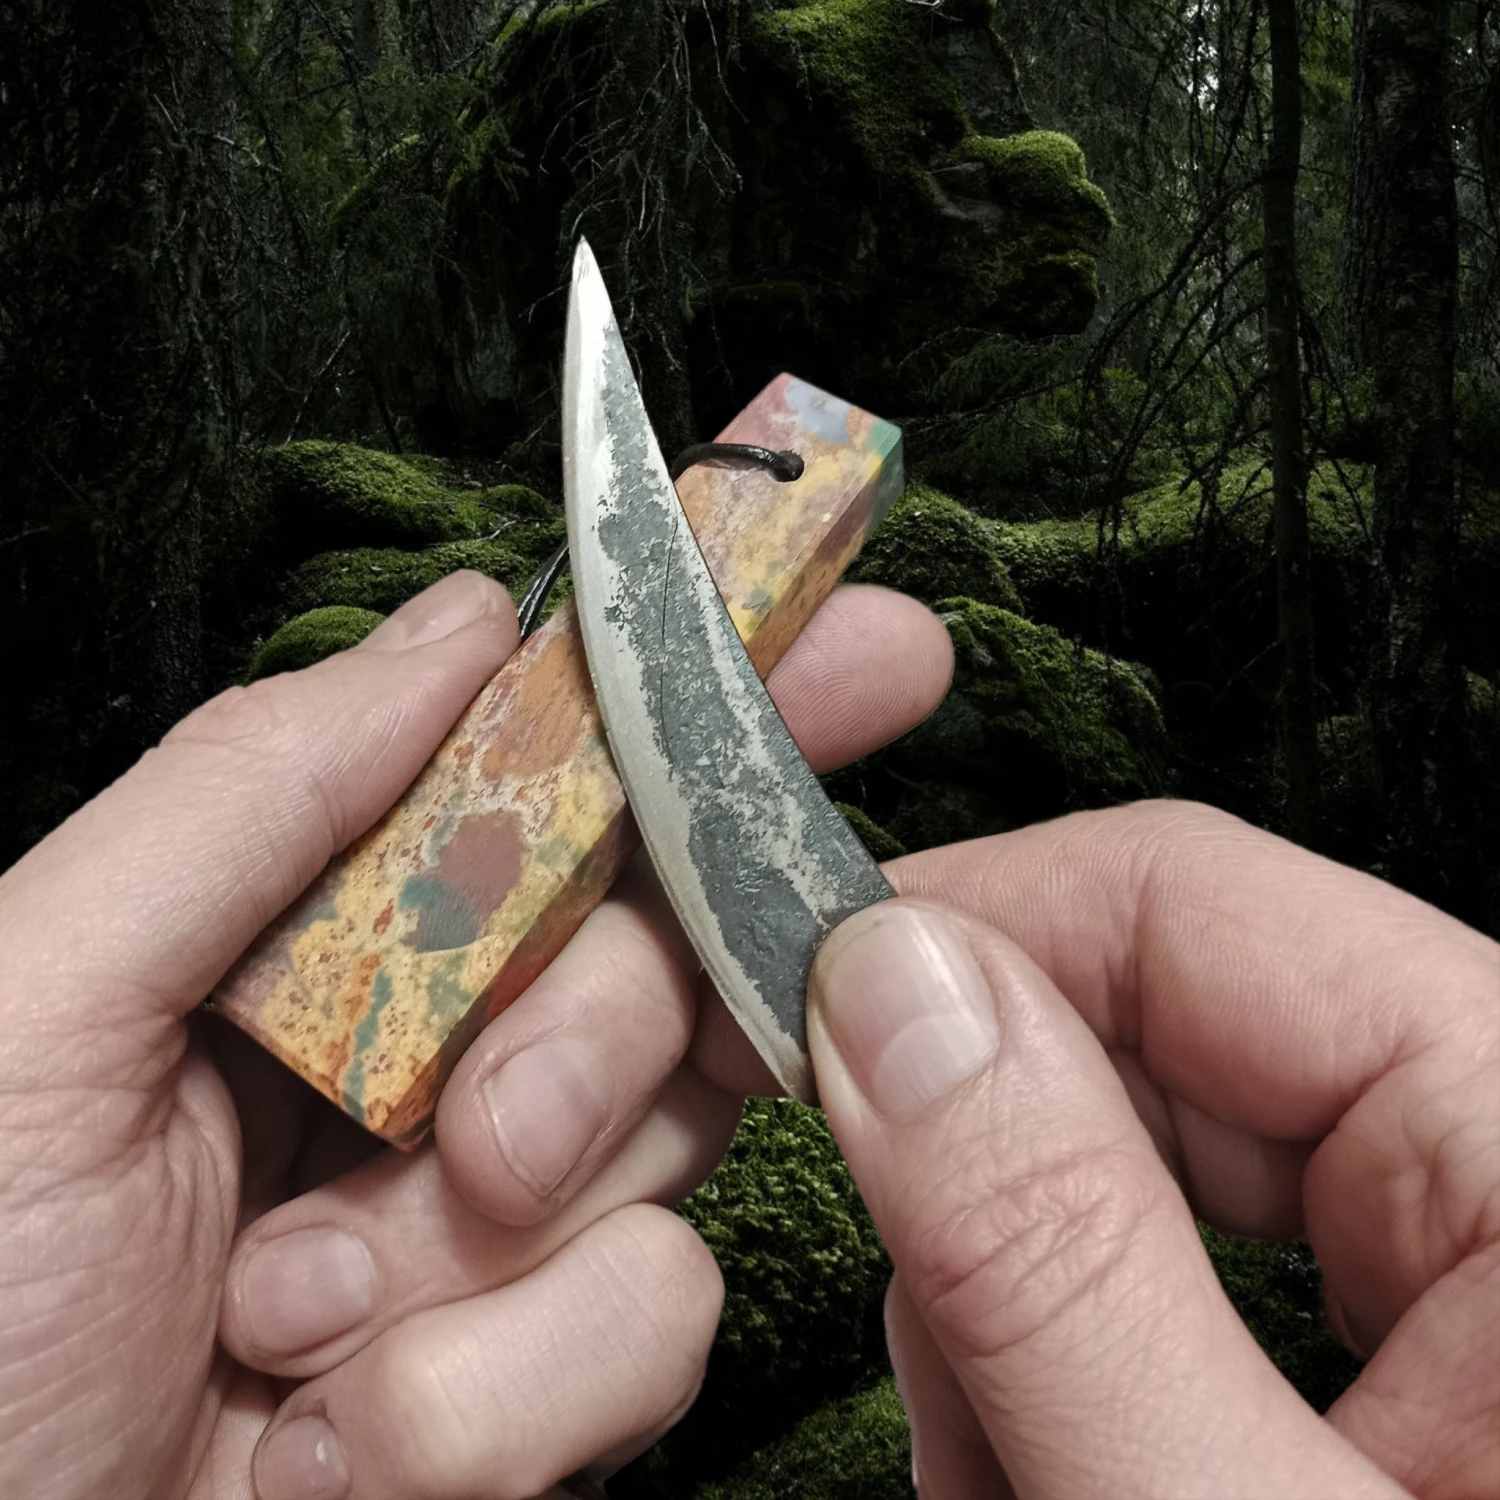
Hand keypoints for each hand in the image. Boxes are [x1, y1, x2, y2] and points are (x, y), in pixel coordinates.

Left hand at [0, 570, 952, 1499]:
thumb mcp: (42, 1007)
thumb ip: (252, 793)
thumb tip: (469, 622)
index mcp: (326, 934)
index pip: (561, 776)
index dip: (715, 708)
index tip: (870, 651)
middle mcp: (437, 1051)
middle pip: (665, 950)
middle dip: (610, 1028)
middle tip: (490, 1132)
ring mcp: (503, 1218)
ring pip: (677, 1147)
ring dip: (491, 1255)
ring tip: (298, 1326)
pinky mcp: (546, 1372)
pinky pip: (653, 1326)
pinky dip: (496, 1397)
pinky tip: (333, 1443)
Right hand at [792, 802, 1497, 1498]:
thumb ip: (1058, 1258)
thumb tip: (889, 993)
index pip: (1187, 896)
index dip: (959, 926)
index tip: (791, 1009)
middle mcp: (1497, 1167)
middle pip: (1142, 1032)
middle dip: (973, 1169)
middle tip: (901, 1316)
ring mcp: (1451, 1263)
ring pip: (1130, 1154)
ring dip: (1003, 1295)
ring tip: (992, 1470)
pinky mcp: (1400, 1348)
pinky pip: (1172, 1265)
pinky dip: (1065, 1357)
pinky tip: (1039, 1465)